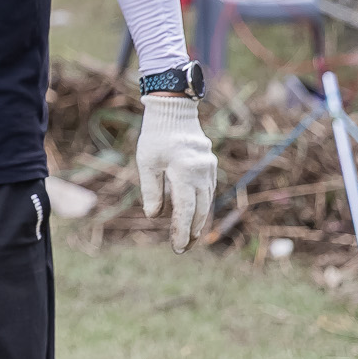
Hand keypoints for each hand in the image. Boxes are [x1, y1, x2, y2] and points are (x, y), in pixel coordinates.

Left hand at [137, 94, 217, 253]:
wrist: (174, 110)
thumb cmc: (156, 136)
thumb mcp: (147, 163)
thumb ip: (152, 190)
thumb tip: (154, 216)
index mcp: (184, 172)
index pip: (185, 210)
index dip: (182, 231)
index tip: (179, 247)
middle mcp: (201, 172)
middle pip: (200, 210)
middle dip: (192, 231)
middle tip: (184, 248)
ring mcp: (209, 169)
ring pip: (207, 202)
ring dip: (200, 221)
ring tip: (191, 237)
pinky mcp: (210, 165)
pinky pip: (208, 191)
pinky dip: (203, 205)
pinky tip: (196, 215)